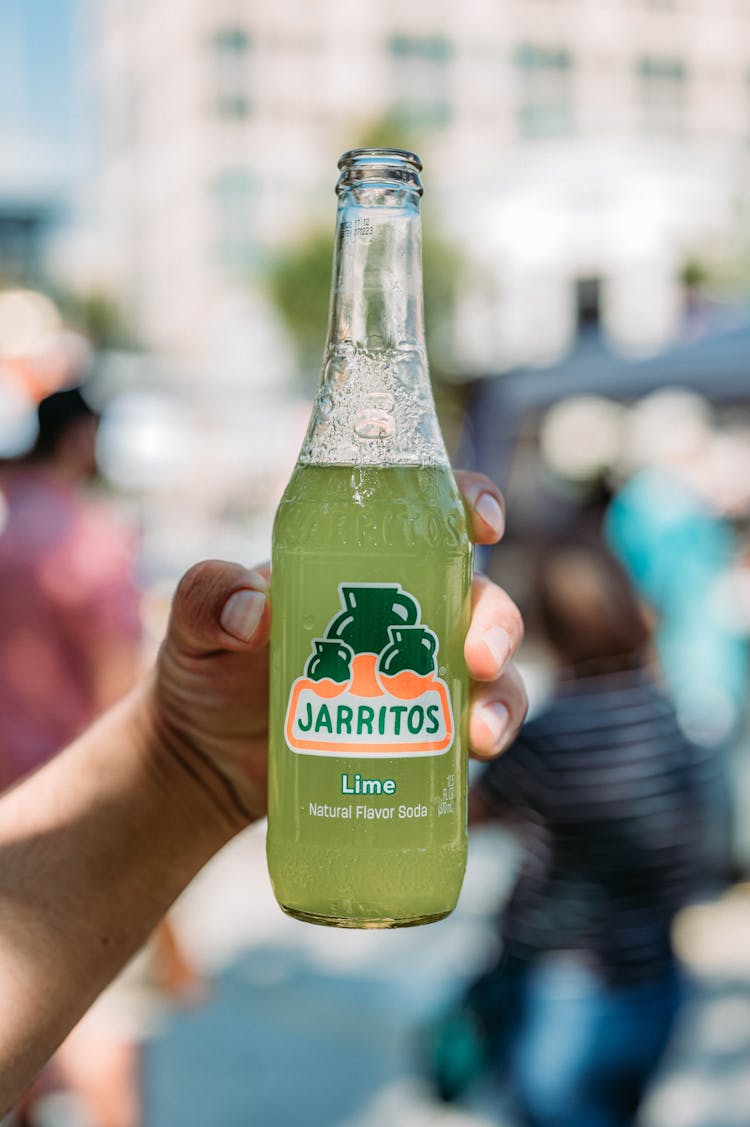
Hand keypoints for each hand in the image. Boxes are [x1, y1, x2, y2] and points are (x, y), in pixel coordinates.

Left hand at [151, 472, 526, 828]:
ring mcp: (418, 675)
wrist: (205, 759)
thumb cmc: (205, 669)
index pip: (429, 520)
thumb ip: (207, 598)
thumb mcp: (192, 623)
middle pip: (479, 599)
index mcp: (359, 566)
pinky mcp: (420, 732)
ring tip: (480, 733)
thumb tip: (254, 614)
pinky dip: (487, 736)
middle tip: (478, 656)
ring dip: (502, 692)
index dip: (470, 506)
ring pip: (491, 669)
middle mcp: (404, 614)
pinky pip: (472, 728)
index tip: (484, 523)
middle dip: (496, 622)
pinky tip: (474, 755)